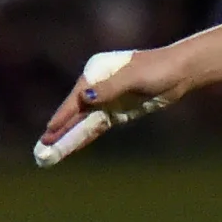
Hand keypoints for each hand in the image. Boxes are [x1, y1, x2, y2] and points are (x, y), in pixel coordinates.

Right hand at [36, 46, 188, 164]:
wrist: (179, 72)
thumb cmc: (157, 69)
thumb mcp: (133, 78)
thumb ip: (109, 88)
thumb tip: (84, 97)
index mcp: (96, 72)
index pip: (76, 98)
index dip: (62, 116)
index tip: (49, 130)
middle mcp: (97, 86)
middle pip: (76, 112)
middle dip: (60, 130)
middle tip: (42, 148)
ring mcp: (106, 100)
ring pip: (84, 122)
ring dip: (69, 136)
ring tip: (52, 152)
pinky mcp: (117, 111)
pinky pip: (97, 126)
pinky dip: (85, 136)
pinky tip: (72, 146)